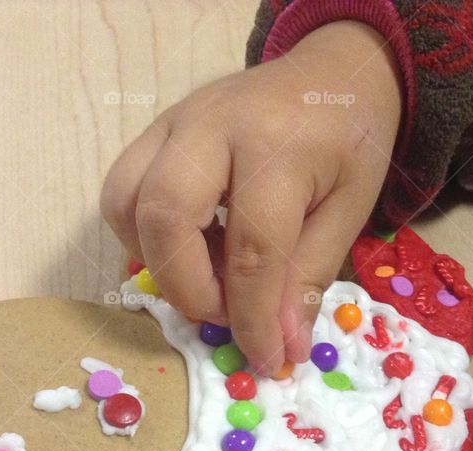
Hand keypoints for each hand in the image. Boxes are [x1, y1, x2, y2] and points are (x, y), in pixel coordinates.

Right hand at [100, 21, 400, 373]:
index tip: (265, 358)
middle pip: (165, 216)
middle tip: (224, 313)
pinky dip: (143, 235)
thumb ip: (309, 276)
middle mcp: (212, 126)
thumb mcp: (349, 209)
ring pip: (125, 201)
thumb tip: (280, 347)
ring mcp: (175, 122)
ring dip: (156, 260)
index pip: (252, 248)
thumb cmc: (349, 141)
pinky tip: (188, 249)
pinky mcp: (157, 130)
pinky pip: (122, 189)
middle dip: (188, 287)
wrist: (332, 70)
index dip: (253, 318)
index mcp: (276, 145)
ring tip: (208, 277)